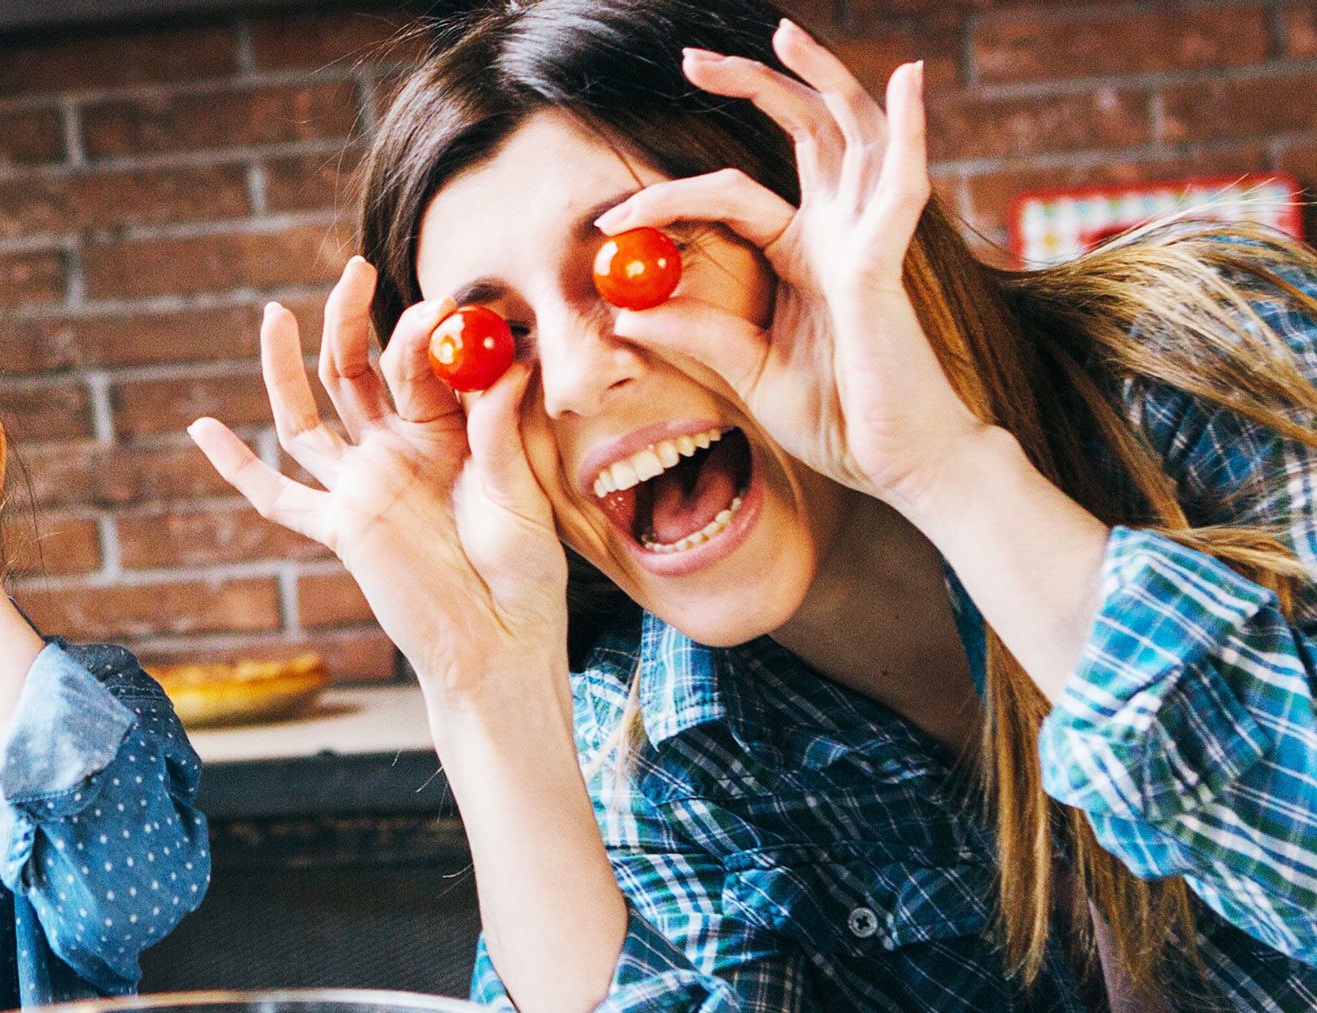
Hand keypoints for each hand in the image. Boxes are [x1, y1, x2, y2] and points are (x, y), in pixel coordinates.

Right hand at [188, 257, 569, 697]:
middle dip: (349, 320)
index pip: (420, 364)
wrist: (499, 642)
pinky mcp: (340, 527)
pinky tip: (201, 429)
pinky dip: (237, 467)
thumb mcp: (520, 491)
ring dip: (285, 367)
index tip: (446, 306)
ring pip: (308, 416)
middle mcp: (397, 451)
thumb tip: (503, 360)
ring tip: (272, 313)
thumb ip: (500, 431)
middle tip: (353, 269)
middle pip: (356, 372)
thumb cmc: (525, 572)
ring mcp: (363, 486)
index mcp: (447, 432)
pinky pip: (278, 496)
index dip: (424, 332)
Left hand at [595, 19, 986, 508]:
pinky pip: (902, 184)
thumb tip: (624, 309)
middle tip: (692, 59)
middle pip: (799, 133)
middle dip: (750, 86)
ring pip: (849, 134)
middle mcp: (838, 234)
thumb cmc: (838, 420)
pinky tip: (906, 79)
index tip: (608, 220)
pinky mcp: (884, 263)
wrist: (899, 465)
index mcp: (804, 256)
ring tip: (784, 31)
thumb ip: (694, 334)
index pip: (733, 196)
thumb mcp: (746, 372)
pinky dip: (908, 129)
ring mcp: (866, 240)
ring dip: (820, 77)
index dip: (670, 197)